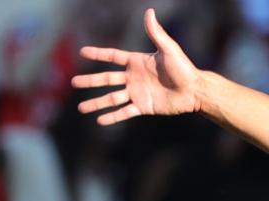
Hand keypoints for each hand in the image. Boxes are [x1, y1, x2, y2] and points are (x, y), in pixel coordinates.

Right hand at [71, 8, 204, 125]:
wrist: (195, 90)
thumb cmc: (184, 68)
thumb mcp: (169, 49)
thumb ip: (156, 33)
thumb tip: (149, 11)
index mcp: (137, 62)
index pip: (113, 56)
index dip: (98, 54)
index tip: (82, 52)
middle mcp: (134, 78)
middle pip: (106, 79)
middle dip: (90, 81)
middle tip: (73, 82)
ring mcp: (137, 93)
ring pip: (112, 98)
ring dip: (96, 103)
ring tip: (81, 108)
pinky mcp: (144, 107)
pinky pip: (125, 112)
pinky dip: (112, 117)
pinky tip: (99, 121)